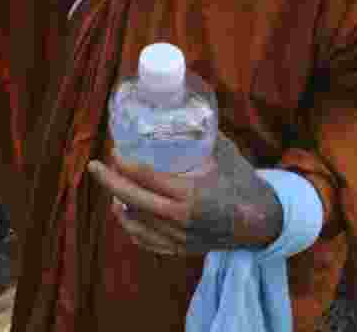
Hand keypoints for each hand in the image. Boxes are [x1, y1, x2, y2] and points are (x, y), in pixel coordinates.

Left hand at [86, 133, 282, 256]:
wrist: (262, 222)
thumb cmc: (241, 181)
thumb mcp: (223, 152)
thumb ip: (199, 134)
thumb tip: (177, 106)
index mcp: (191, 194)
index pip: (146, 178)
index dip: (124, 163)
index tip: (113, 150)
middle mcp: (180, 219)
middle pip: (132, 200)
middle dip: (108, 181)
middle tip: (94, 166)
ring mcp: (178, 238)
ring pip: (135, 222)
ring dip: (119, 202)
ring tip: (112, 186)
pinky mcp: (180, 250)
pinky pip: (145, 241)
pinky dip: (131, 226)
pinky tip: (125, 212)